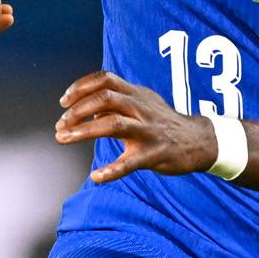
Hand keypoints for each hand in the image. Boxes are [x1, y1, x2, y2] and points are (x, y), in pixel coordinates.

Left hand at [57, 70, 219, 183]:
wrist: (198, 141)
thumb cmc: (163, 123)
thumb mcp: (142, 103)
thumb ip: (116, 102)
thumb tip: (86, 106)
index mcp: (136, 94)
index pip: (105, 79)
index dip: (80, 87)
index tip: (63, 101)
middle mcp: (141, 108)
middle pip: (105, 99)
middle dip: (77, 110)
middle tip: (60, 125)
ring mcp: (148, 131)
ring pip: (113, 125)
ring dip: (84, 131)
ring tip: (64, 139)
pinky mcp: (154, 154)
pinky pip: (130, 163)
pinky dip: (111, 170)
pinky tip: (96, 177)